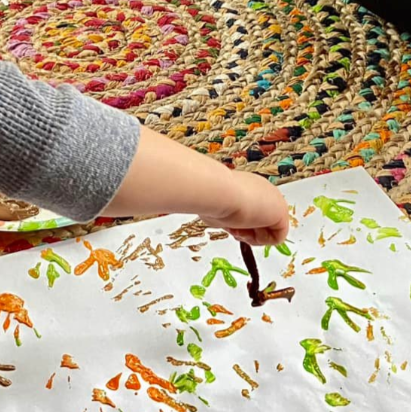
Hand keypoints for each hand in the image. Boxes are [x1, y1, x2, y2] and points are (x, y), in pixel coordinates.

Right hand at [103, 127, 289, 244]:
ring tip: (233, 225)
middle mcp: (262, 191)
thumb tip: (129, 171)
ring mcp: (273, 203)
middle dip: (242, 228)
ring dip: (248, 234)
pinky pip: (275, 239)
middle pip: (256, 222)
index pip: (243, 210)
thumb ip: (165, 183)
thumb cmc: (196, 187)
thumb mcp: (183, 187)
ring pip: (264, 232)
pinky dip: (258, 240)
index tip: (219, 220)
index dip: (232, 220)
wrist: (210, 189)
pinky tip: (243, 229)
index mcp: (243, 184)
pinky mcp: (280, 217)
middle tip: (227, 225)